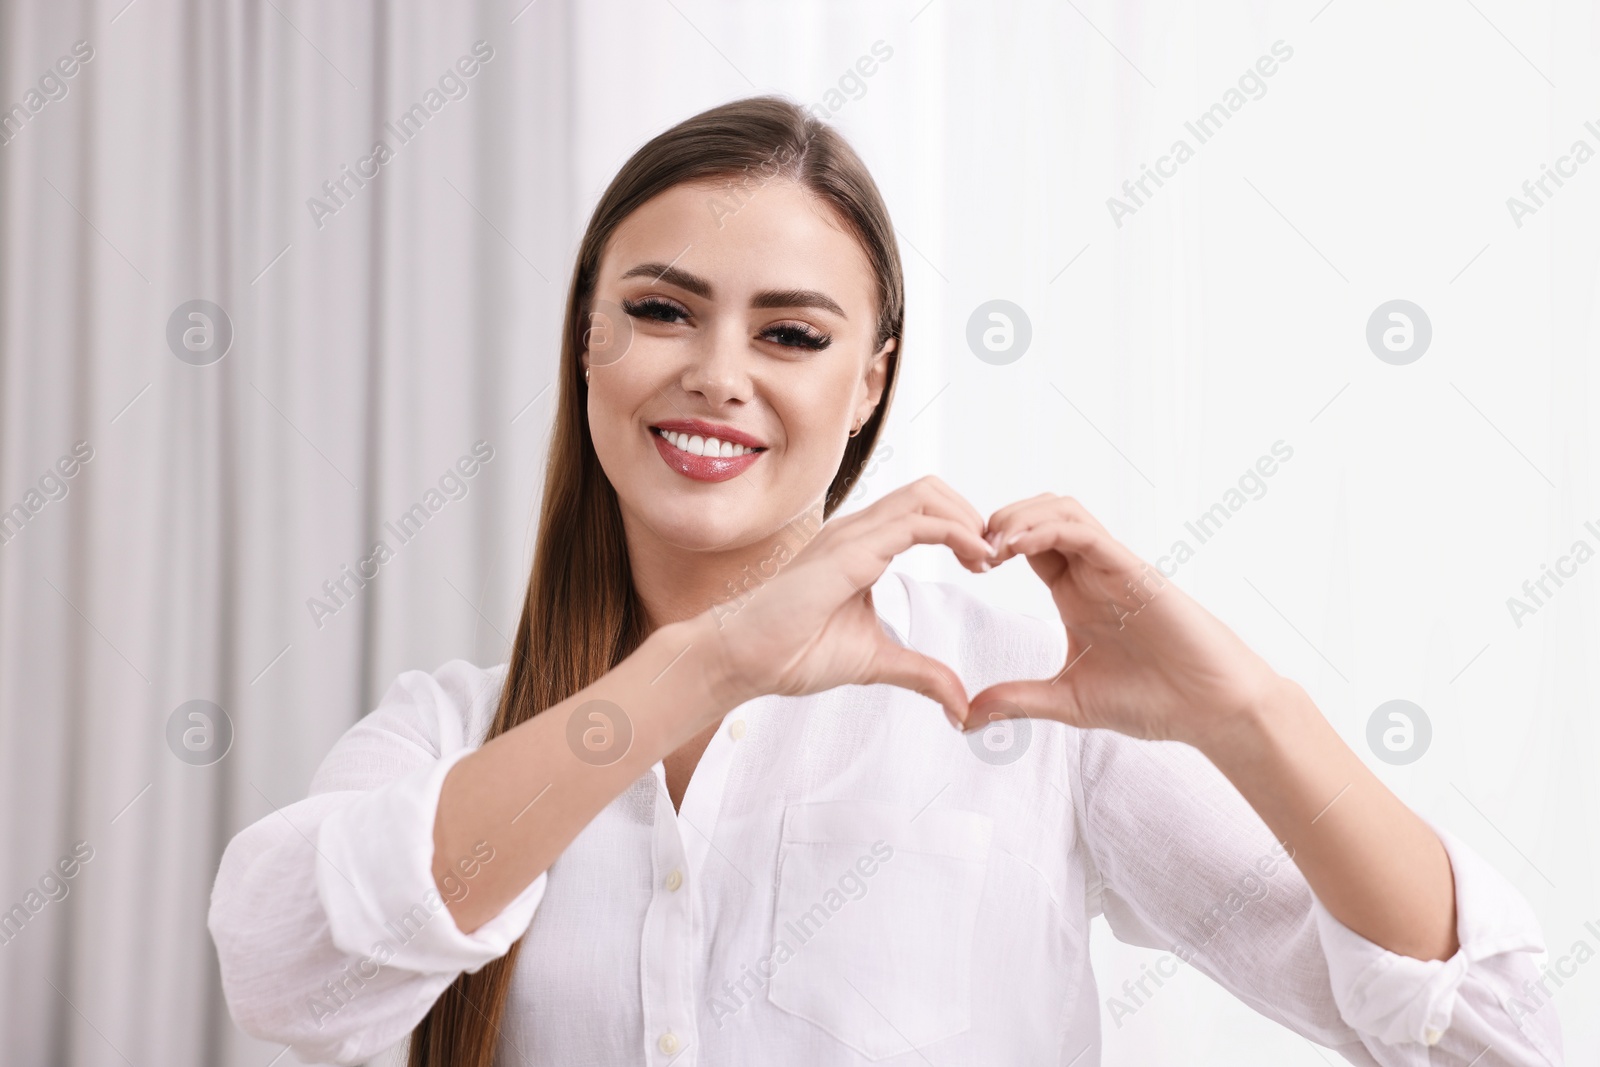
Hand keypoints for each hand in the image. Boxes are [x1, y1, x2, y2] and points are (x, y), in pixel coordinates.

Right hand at [705, 476, 994, 726]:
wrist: (743, 660)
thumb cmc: (792, 653)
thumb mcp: (876, 662)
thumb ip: (920, 673)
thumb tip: (960, 705)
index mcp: (862, 547)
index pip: (923, 512)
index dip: (963, 529)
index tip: (986, 564)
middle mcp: (858, 531)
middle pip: (929, 491)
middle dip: (971, 514)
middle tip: (994, 556)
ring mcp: (851, 535)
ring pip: (925, 496)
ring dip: (968, 519)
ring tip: (988, 556)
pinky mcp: (849, 551)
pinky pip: (914, 523)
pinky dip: (955, 532)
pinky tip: (974, 557)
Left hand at [968, 494, 1284, 750]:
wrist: (1210, 710)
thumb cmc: (1152, 700)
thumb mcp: (1068, 701)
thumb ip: (1017, 701)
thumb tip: (965, 717)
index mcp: (1075, 593)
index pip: (1026, 546)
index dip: (990, 546)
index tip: (965, 566)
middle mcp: (1092, 572)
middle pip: (1038, 515)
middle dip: (998, 521)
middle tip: (967, 548)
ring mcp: (1113, 567)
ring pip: (1061, 511)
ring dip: (1019, 516)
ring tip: (988, 543)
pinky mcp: (1134, 570)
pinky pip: (1086, 532)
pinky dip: (1047, 528)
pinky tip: (1016, 546)